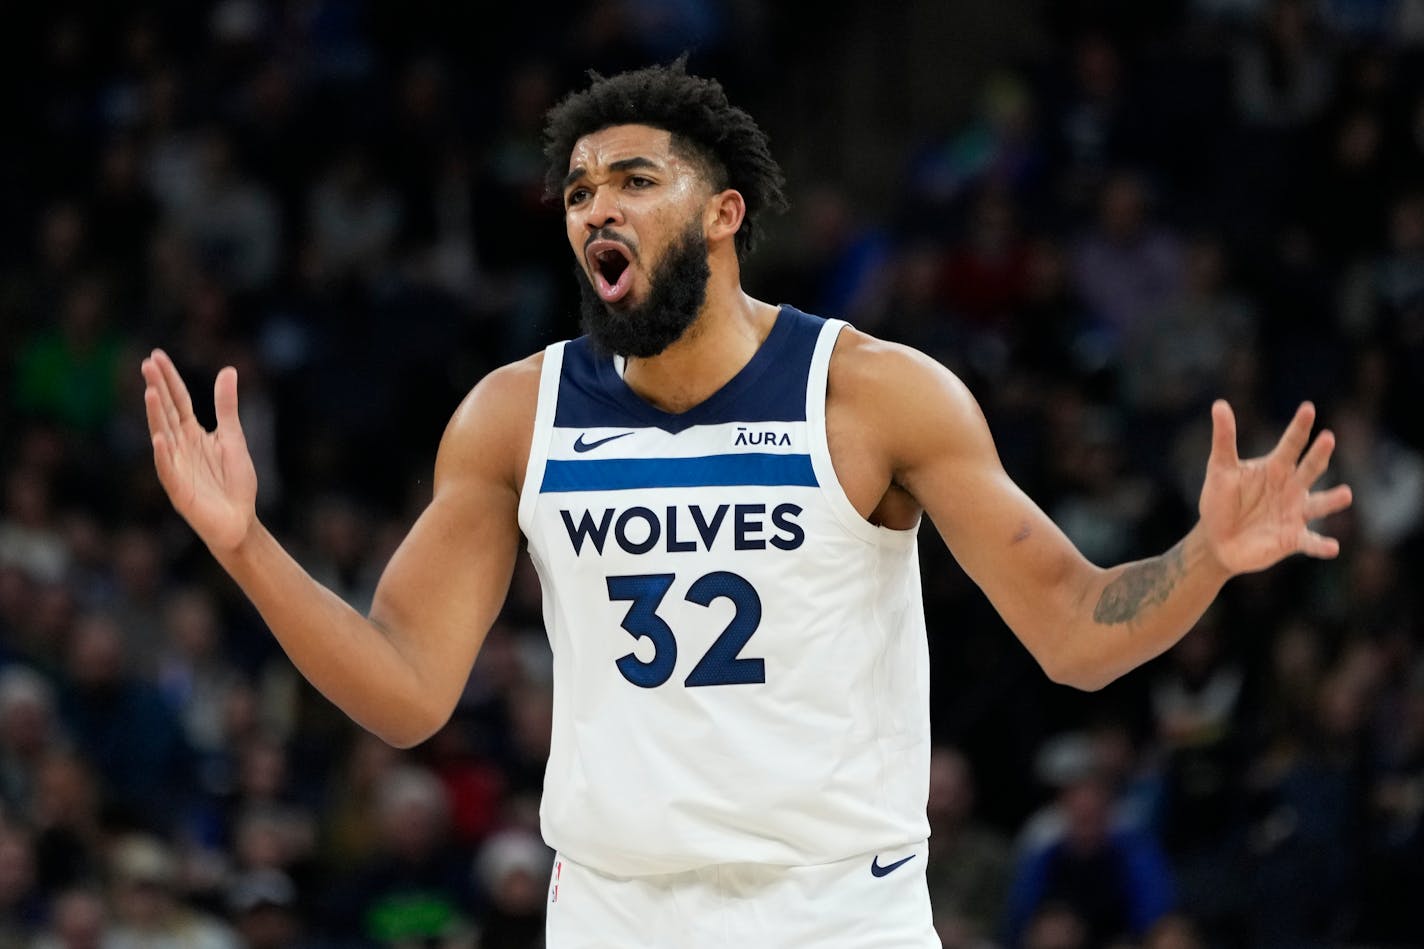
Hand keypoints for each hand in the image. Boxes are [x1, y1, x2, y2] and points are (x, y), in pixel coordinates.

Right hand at [141, 350, 257, 552]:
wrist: (239, 520)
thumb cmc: (234, 481)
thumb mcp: (233, 437)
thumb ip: (226, 406)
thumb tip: (227, 370)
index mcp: (193, 433)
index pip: (177, 400)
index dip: (168, 379)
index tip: (156, 356)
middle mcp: (180, 446)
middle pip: (167, 412)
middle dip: (158, 389)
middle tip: (147, 364)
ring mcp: (177, 466)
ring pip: (163, 435)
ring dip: (156, 415)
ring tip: (150, 392)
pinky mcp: (179, 490)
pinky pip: (169, 469)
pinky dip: (164, 454)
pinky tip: (160, 438)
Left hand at [1199, 399, 1352, 575]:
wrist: (1216, 540)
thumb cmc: (1220, 501)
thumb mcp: (1219, 469)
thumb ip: (1224, 439)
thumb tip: (1219, 404)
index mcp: (1275, 468)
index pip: (1291, 444)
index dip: (1299, 427)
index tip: (1308, 409)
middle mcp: (1292, 488)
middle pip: (1309, 468)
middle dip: (1318, 455)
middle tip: (1327, 438)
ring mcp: (1296, 513)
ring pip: (1319, 505)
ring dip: (1332, 500)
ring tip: (1346, 494)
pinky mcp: (1293, 539)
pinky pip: (1311, 543)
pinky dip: (1322, 545)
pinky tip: (1332, 547)